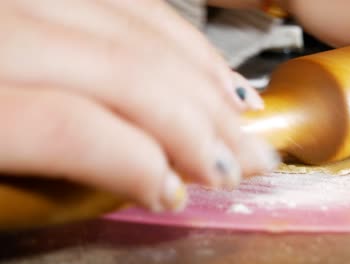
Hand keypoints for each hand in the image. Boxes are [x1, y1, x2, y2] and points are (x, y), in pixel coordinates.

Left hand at [0, 0, 277, 210]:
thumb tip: (126, 176)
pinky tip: (203, 62)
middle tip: (244, 161)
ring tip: (240, 115)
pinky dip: (175, 33)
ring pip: (136, 23)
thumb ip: (29, 182)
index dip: (137, 164)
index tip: (175, 195)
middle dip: (196, 122)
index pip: (71, 127)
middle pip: (123, 69)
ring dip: (200, 76)